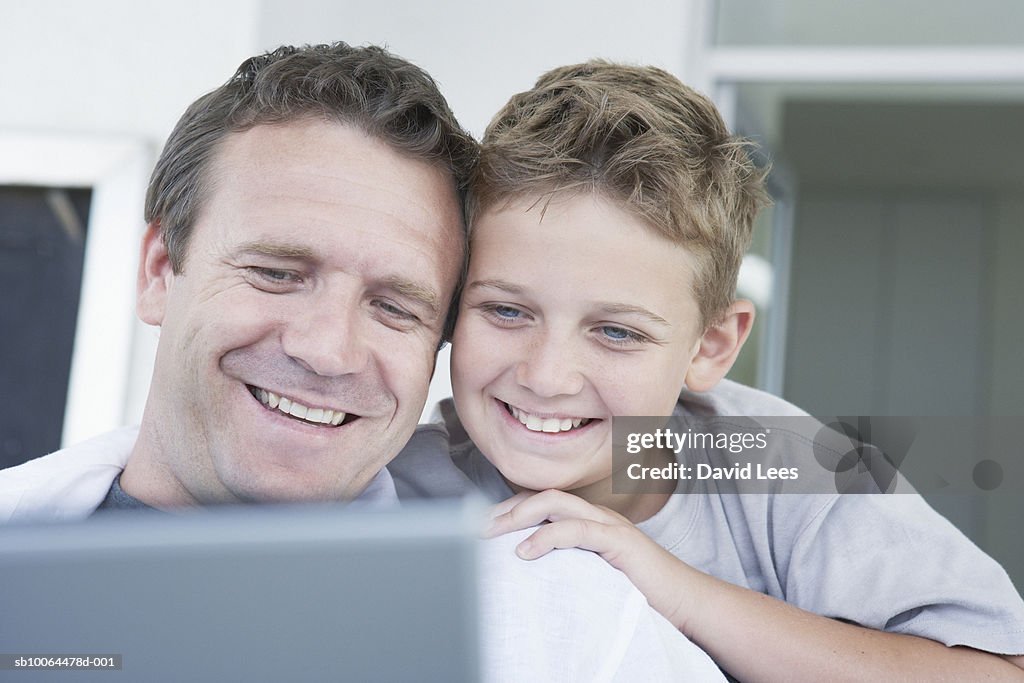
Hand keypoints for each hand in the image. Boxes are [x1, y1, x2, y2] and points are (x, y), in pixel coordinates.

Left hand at [484, 489, 699, 630]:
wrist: (684, 601)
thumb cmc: (639, 591)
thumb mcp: (594, 574)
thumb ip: (568, 565)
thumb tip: (527, 570)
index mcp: (591, 520)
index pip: (543, 503)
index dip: (509, 508)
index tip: (481, 525)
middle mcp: (598, 515)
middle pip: (543, 496)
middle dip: (506, 508)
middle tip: (477, 529)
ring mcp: (609, 524)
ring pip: (555, 503)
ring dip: (517, 515)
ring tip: (492, 534)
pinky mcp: (619, 541)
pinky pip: (575, 529)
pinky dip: (545, 536)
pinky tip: (525, 552)